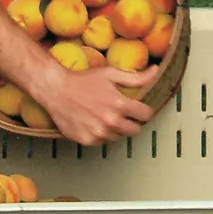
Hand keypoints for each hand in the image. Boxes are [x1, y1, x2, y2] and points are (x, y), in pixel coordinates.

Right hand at [34, 64, 157, 144]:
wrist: (56, 90)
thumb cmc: (82, 81)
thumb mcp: (110, 74)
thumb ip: (135, 77)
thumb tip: (155, 71)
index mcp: (119, 104)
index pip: (146, 115)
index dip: (143, 111)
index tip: (138, 109)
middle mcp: (111, 121)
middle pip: (135, 130)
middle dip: (132, 122)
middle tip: (121, 113)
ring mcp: (99, 133)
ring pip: (118, 137)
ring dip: (116, 129)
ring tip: (104, 116)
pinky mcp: (88, 140)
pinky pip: (102, 142)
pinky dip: (101, 134)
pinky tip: (93, 122)